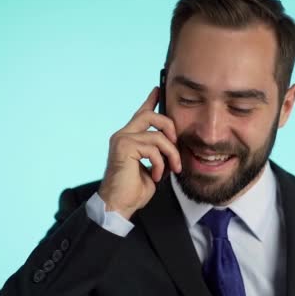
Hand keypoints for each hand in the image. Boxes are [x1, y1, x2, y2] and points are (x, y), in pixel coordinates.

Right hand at [98, 87, 181, 219]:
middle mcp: (123, 135)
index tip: (158, 90)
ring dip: (170, 154)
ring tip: (171, 169)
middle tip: (175, 144)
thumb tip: (173, 146)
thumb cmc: (132, 190)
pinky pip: (153, 149)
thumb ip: (158, 152)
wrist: (118, 205)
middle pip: (151, 115)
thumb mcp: (152, 167)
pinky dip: (160, 164)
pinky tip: (156, 175)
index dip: (151, 100)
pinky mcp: (124, 147)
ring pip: (158, 136)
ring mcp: (122, 139)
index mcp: (128, 138)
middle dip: (170, 127)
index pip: (141, 113)